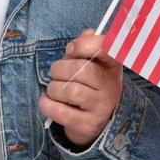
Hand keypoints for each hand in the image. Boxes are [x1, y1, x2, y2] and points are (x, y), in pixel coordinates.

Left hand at [39, 29, 123, 148]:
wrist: (90, 120)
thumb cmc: (86, 85)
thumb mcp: (88, 63)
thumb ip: (85, 46)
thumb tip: (88, 34)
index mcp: (112, 66)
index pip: (106, 48)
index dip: (84, 45)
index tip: (70, 49)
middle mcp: (111, 86)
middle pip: (82, 69)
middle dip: (59, 68)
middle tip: (56, 73)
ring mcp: (102, 108)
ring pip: (70, 91)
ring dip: (53, 88)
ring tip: (55, 91)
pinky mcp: (89, 125)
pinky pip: (61, 112)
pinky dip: (47, 105)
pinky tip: (49, 102)